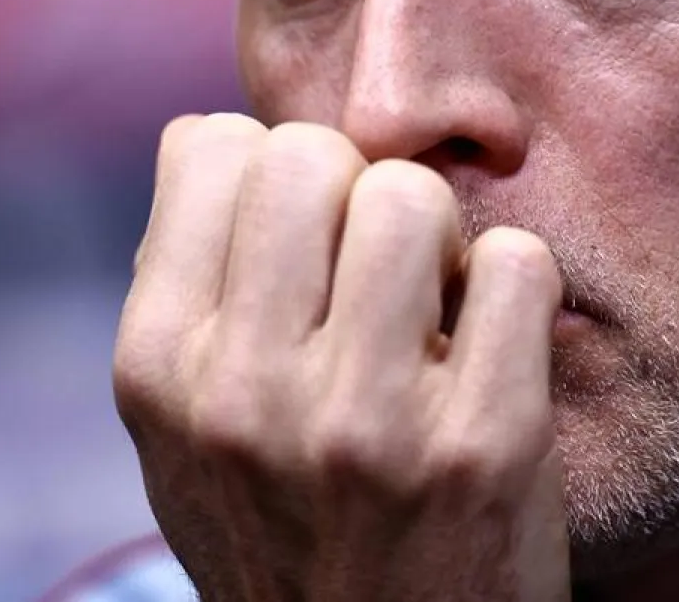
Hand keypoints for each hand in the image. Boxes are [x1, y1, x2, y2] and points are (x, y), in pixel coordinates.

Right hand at [113, 114, 568, 601]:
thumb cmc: (289, 534)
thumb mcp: (184, 439)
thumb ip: (190, 301)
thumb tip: (220, 143)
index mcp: (159, 371)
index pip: (210, 145)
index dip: (275, 173)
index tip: (307, 237)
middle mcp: (244, 392)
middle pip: (310, 152)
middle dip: (356, 189)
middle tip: (380, 269)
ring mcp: (365, 421)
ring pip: (412, 194)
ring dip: (440, 237)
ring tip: (439, 308)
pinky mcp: (484, 444)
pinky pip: (516, 263)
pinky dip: (519, 288)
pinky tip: (499, 347)